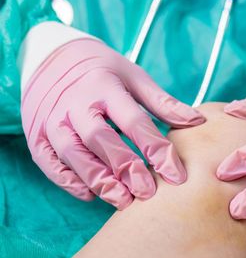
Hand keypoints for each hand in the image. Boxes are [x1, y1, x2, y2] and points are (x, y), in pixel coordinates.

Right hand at [21, 38, 204, 208]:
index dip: (157, 149)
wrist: (52, 56)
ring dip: (97, 179)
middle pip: (100, 139)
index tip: (177, 175)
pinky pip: (48, 162)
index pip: (135, 121)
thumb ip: (162, 102)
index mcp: (105, 86)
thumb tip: (198, 121)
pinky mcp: (36, 134)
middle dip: (125, 168)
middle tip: (148, 193)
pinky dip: (67, 180)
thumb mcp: (134, 77)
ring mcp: (52, 119)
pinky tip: (90, 194)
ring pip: (72, 154)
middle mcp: (75, 103)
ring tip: (122, 201)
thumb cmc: (103, 70)